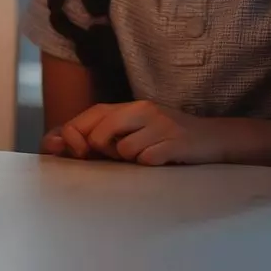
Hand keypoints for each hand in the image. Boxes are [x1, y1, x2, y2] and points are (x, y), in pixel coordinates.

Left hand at [50, 100, 227, 165]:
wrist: (213, 139)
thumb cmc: (165, 139)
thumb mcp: (133, 130)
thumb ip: (101, 134)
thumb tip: (57, 143)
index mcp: (129, 105)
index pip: (91, 114)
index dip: (74, 134)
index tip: (78, 153)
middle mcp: (143, 110)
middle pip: (100, 134)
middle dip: (103, 152)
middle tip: (121, 155)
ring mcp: (160, 124)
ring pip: (123, 151)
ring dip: (131, 161)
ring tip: (147, 154)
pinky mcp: (175, 141)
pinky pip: (146, 160)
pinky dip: (150, 165)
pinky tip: (162, 159)